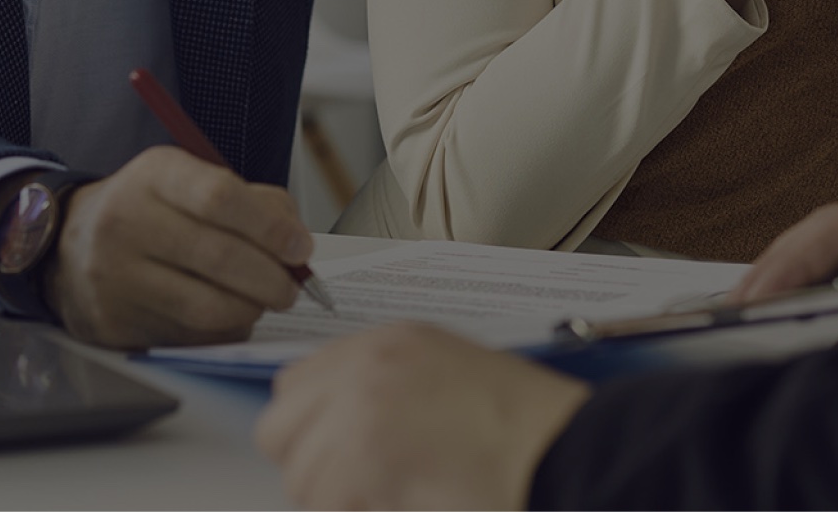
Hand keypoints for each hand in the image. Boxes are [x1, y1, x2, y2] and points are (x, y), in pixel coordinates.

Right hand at [43, 145, 313, 348]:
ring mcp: (114, 277)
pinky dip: (220, 330)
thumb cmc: (150, 209)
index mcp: (153, 175)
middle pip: (218, 257)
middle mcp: (126, 222)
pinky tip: (228, 315)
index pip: (219, 197)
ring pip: (205, 307)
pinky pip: (186, 336)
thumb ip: (249, 201)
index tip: (300, 247)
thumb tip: (294, 243)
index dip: (269, 226)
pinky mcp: (114, 322)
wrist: (71, 243)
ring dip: (250, 309)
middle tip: (293, 286)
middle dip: (270, 278)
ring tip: (263, 300)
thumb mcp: (191, 181)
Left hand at [257, 323, 591, 510]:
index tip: (335, 455)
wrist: (557, 450)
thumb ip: (386, 388)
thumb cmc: (522, 429)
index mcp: (390, 342)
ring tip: (394, 496)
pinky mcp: (364, 456)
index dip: (312, 428)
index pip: (297, 382)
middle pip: (280, 425)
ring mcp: (361, 407)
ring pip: (300, 477)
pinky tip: (402, 504)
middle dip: (309, 464)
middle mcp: (367, 365)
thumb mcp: (447, 377)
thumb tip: (334, 430)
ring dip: (336, 501)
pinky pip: (325, 504)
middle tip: (358, 488)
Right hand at [728, 176, 837, 320]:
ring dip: (798, 287)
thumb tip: (829, 342)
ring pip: (837, 256)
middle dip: (782, 270)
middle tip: (735, 310)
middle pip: (830, 235)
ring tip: (751, 316)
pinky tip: (795, 320)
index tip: (752, 297)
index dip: (791, 260)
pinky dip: (825, 302)